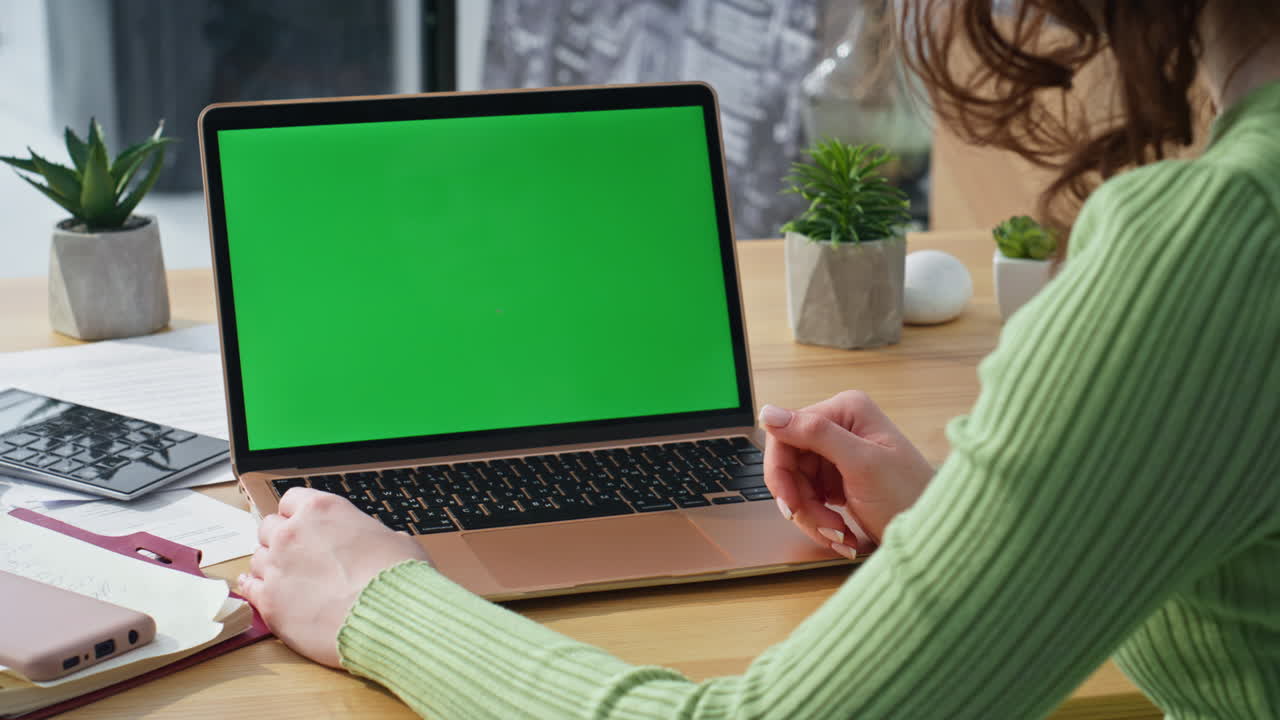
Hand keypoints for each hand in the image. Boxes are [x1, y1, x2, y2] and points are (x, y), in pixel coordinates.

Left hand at [237, 488, 431, 666]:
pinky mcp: (270, 602)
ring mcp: (277, 567)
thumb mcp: (396, 539)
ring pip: (257, 557)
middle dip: (281, 539)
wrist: (390, 617)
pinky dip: (254, 587)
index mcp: (322, 510)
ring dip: (270, 565)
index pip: (292, 500)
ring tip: (287, 578)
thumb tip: (376, 544)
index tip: (305, 526)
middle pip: (269, 527)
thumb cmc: (398, 578)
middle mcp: (293, 533)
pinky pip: (248, 587)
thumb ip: (371, 536)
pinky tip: (260, 589)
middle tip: (297, 555)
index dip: (299, 514)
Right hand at [759, 390, 933, 553]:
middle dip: (802, 501)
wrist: (933, 535)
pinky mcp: (837, 478)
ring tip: (839, 535)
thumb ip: (815, 433)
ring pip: (796, 486)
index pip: (786, 434)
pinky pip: (808, 499)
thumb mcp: (862, 464)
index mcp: (845, 410)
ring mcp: (837, 454)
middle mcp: (839, 427)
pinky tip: (842, 533)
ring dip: (812, 517)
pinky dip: (819, 522)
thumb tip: (768, 412)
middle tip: (823, 527)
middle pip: (789, 464)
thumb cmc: (910, 497)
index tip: (790, 505)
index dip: (781, 472)